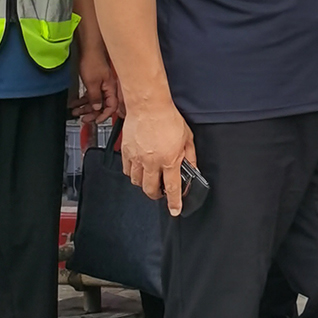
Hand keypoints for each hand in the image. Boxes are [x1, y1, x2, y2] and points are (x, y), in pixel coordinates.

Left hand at [73, 44, 119, 119]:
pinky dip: (83, 100)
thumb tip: (97, 108)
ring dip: (86, 107)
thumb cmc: (93, 62)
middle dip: (93, 113)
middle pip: (103, 105)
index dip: (104, 115)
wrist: (89, 49)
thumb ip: (95, 97)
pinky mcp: (96, 82)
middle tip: (84, 119)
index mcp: (112, 88)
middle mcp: (109, 88)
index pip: (112, 106)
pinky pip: (91, 95)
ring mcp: (102, 85)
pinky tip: (75, 103)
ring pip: (96, 101)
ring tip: (75, 112)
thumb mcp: (92, 83)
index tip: (96, 121)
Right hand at [121, 99, 193, 215]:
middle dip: (156, 195)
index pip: (172, 188)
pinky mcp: (125, 152)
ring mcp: (136, 158)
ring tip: (151, 177)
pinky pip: (127, 171)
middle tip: (162, 191)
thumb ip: (190, 157)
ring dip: (144, 183)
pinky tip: (140, 168)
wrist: (148, 106)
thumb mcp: (188, 138)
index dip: (174, 202)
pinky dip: (133, 173)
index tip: (175, 210)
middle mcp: (152, 162)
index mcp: (169, 160)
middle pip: (150, 190)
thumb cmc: (169, 119)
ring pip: (136, 182)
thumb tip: (192, 169)